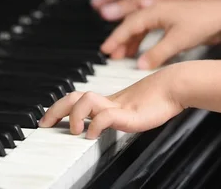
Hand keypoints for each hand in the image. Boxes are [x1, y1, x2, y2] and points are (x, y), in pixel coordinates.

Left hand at [38, 67, 182, 137]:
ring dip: (75, 115)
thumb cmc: (161, 97)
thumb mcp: (135, 110)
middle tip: (44, 124)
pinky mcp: (129, 113)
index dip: (59, 107)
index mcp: (109, 101)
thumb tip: (107, 125)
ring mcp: (118, 105)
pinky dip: (94, 124)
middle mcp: (110, 101)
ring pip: (86, 101)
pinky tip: (93, 133)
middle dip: (55, 110)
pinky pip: (105, 116)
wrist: (176, 86)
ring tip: (76, 130)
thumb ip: (121, 116)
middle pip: (74, 97)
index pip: (77, 98)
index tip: (47, 119)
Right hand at [101, 0, 220, 68]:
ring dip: (131, 40)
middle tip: (112, 55)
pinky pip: (151, 28)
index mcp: (155, 10)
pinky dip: (143, 39)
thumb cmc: (204, 23)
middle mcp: (158, 8)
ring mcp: (165, 13)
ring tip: (124, 55)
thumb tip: (139, 66)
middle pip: (132, 24)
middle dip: (121, 40)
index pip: (129, 25)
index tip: (105, 50)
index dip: (116, 39)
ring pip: (141, 26)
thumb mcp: (178, 41)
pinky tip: (144, 50)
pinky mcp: (173, 18)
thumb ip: (157, 54)